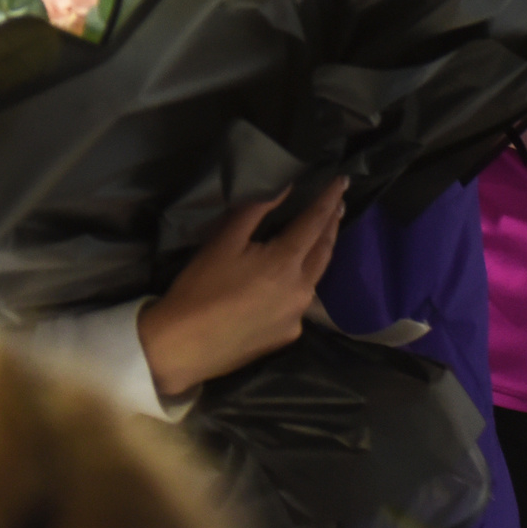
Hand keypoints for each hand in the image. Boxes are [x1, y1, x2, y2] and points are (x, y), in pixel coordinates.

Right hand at [137, 179, 345, 397]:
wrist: (184, 346)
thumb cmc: (200, 288)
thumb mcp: (224, 241)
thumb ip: (257, 210)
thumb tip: (286, 186)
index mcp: (286, 263)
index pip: (316, 222)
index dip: (329, 199)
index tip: (343, 180)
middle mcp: (301, 291)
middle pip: (324, 251)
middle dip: (332, 225)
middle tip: (338, 204)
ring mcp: (297, 317)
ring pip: (316, 279)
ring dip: (320, 254)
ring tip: (321, 236)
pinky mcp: (287, 336)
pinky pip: (300, 303)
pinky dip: (301, 285)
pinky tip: (291, 281)